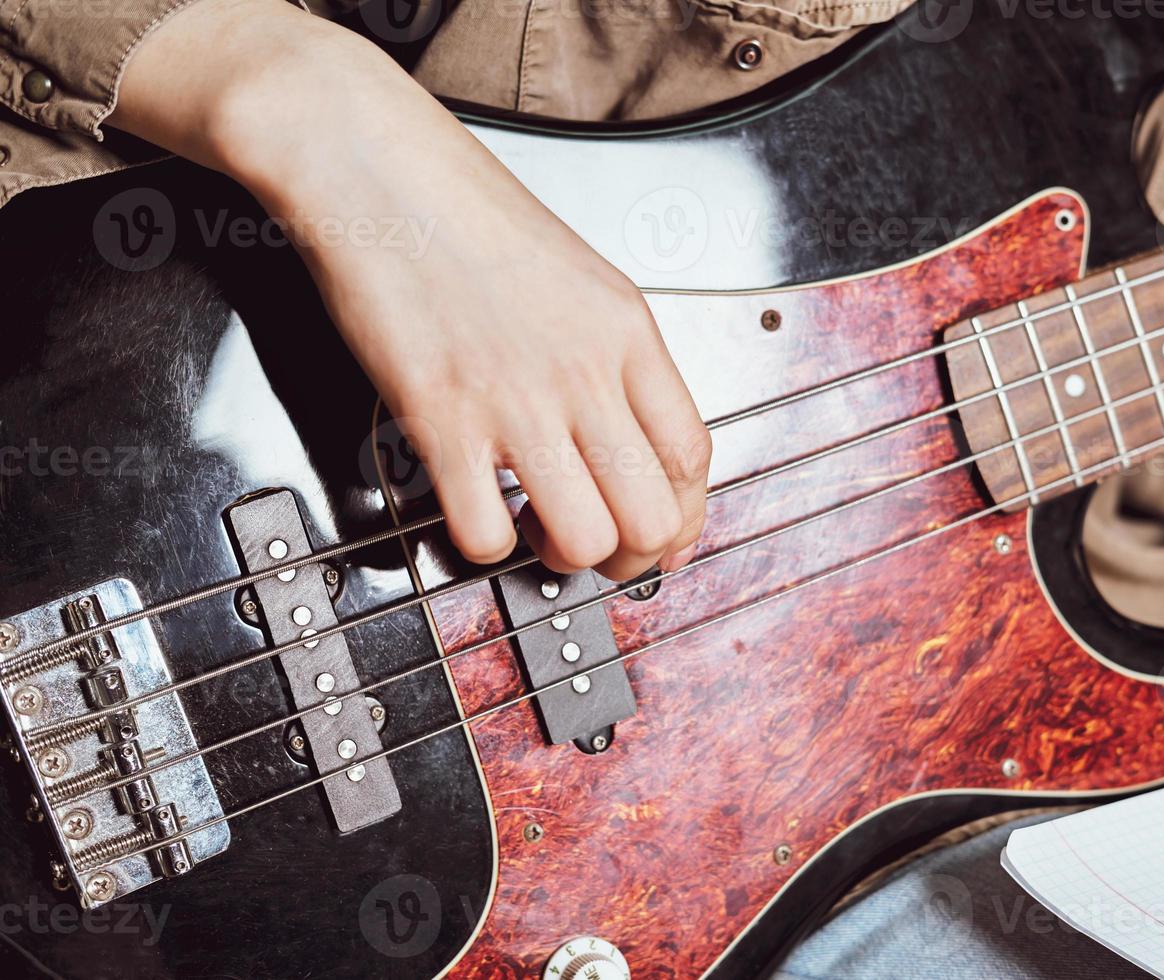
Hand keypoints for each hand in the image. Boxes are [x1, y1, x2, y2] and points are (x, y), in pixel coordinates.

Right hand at [112, 0, 709, 579]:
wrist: (379, 171)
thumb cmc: (468, 214)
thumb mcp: (581, 279)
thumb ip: (613, 357)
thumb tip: (625, 436)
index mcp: (627, 335)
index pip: (693, 457)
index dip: (684, 518)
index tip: (663, 537)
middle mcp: (584, 372)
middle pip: (652, 515)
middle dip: (630, 555)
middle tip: (598, 549)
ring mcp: (515, 399)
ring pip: (582, 539)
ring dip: (561, 557)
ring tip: (535, 529)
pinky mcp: (441, 418)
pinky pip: (484, 531)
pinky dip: (484, 543)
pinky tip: (476, 508)